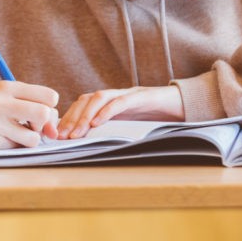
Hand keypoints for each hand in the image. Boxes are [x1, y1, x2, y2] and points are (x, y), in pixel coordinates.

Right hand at [0, 81, 59, 149]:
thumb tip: (54, 130)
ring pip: (33, 138)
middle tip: (32, 126)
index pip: (48, 96)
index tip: (39, 111)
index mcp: (7, 87)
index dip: (50, 106)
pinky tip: (0, 138)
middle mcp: (0, 102)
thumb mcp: (5, 96)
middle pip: (44, 114)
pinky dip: (13, 146)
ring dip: (28, 140)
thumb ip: (31, 105)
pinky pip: (15, 148)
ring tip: (14, 134)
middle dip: (44, 124)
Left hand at [57, 85, 184, 138]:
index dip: (68, 117)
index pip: (83, 104)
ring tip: (76, 133)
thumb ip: (114, 130)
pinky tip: (96, 123)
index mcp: (112, 102)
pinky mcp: (142, 96)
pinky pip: (121, 102)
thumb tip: (90, 147)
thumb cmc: (158, 117)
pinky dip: (106, 111)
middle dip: (71, 117)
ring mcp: (129, 93)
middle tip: (61, 136)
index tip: (57, 134)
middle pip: (87, 99)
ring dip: (85, 115)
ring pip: (100, 98)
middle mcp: (117, 95)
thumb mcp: (132, 125)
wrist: (185, 104)